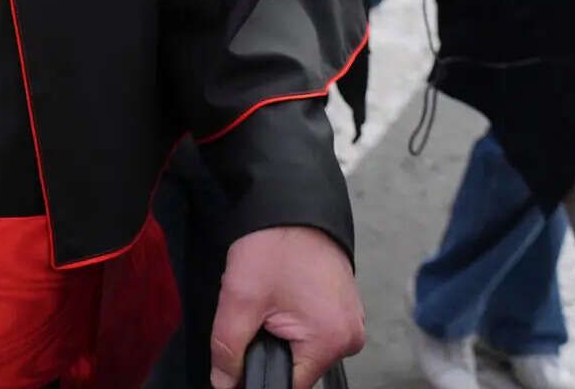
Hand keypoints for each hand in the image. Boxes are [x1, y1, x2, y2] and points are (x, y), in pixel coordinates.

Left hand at [209, 225, 364, 388]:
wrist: (291, 204)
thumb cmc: (273, 246)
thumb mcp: (240, 300)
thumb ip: (228, 350)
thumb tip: (224, 385)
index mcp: (331, 342)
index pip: (289, 385)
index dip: (257, 377)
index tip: (242, 355)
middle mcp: (350, 338)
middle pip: (298, 369)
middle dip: (270, 351)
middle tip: (255, 317)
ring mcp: (350, 321)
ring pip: (303, 349)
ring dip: (280, 336)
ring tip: (269, 303)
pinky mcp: (343, 308)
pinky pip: (314, 330)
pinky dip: (293, 322)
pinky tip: (282, 298)